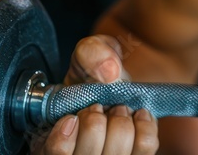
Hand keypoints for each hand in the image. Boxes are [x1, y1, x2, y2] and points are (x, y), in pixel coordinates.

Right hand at [35, 35, 158, 153]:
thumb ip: (90, 53)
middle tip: (101, 106)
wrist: (119, 83)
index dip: (69, 131)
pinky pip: (145, 146)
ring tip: (117, 109)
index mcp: (52, 142)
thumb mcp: (86, 54)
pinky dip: (144, 124)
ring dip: (121, 122)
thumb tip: (109, 72)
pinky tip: (137, 114)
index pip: (57, 152)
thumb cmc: (94, 74)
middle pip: (90, 152)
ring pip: (118, 152)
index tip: (76, 113)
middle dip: (98, 119)